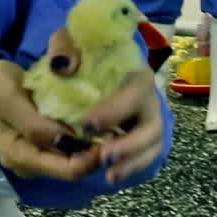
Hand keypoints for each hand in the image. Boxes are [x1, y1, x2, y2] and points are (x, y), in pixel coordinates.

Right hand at [0, 56, 102, 180]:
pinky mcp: (44, 148)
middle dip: (96, 152)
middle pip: (74, 169)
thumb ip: (35, 123)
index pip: (67, 170)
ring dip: (93, 146)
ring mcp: (37, 158)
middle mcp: (30, 165)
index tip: (111, 135)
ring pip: (75, 161)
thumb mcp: (9, 98)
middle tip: (116, 130)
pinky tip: (96, 125)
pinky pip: (71, 150)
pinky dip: (85, 140)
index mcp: (19, 156)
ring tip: (110, 126)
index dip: (92, 158)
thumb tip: (66, 140)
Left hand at [46, 28, 165, 184]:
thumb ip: (65, 47)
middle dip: (130, 143)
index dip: (115, 110)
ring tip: (109, 175)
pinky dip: (131, 168)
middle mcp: (149, 98)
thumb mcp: (71, 39)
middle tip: (104, 155)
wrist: (92, 64)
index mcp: (136, 73)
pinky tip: (111, 177)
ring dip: (133, 162)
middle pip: (151, 125)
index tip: (87, 125)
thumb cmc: (83, 52)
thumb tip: (64, 66)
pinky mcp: (144, 137)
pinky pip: (146, 156)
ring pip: (153, 145)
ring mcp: (149, 120)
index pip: (134, 92)